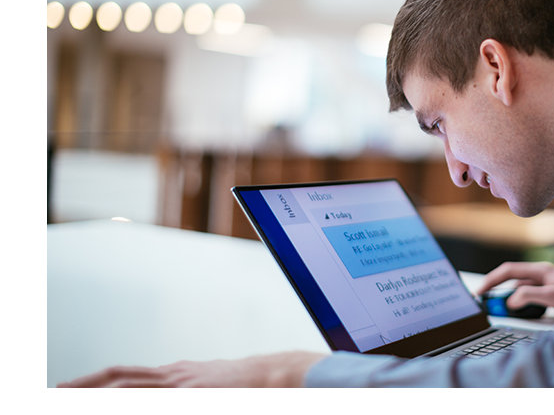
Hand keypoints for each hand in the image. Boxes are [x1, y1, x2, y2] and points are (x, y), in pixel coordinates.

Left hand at [57, 351, 326, 387]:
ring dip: (95, 390)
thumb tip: (167, 388)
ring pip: (128, 385)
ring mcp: (183, 383)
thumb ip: (188, 386)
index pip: (124, 375)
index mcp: (177, 374)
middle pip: (118, 377)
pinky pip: (154, 396)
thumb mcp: (212, 385)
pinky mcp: (193, 392)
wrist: (281, 374)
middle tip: (54, 391)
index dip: (93, 382)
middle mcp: (175, 375)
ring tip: (65, 393)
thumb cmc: (251, 385)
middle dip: (82, 385)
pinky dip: (129, 397)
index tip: (66, 388)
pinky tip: (112, 398)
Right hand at [476, 261, 553, 311]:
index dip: (492, 280)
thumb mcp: (553, 296)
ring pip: (518, 289)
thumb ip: (530, 296)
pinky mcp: (548, 296)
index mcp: (540, 270)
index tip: (481, 291)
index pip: (509, 270)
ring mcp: (544, 285)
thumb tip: (511, 301)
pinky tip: (516, 312)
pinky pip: (526, 297)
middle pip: (511, 279)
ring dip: (507, 298)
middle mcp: (541, 275)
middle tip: (485, 302)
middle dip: (496, 289)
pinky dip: (517, 304)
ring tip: (498, 308)